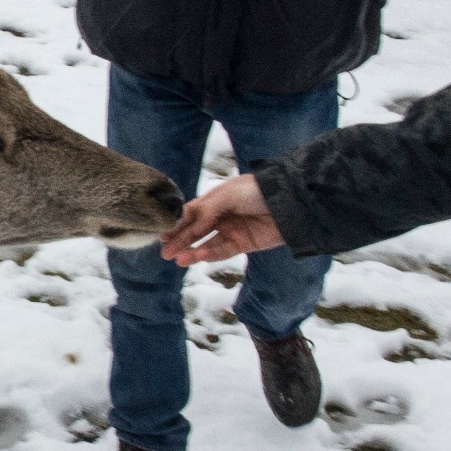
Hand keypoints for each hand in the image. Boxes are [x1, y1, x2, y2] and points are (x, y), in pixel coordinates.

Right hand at [160, 173, 284, 263]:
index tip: (161, 232)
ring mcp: (231, 230)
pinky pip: (221, 251)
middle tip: (163, 251)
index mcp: (215, 199)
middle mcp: (221, 215)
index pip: (190, 212)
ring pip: (205, 243)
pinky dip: (207, 255)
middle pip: (195, 230)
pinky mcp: (243, 244)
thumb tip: (191, 226)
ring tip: (175, 258)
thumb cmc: (257, 191)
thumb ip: (207, 210)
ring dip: (190, 250)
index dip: (176, 222)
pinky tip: (195, 256)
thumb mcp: (228, 194)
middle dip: (179, 240)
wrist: (289, 203)